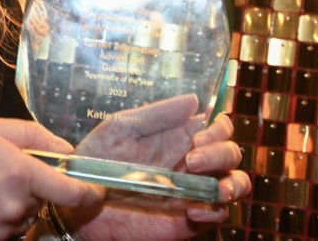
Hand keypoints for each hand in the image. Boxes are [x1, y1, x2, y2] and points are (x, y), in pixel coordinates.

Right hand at [0, 117, 103, 240]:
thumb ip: (33, 136)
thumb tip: (65, 148)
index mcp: (18, 173)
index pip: (74, 192)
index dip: (90, 192)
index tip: (96, 190)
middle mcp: (13, 207)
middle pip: (45, 201)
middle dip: (34, 187)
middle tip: (0, 168)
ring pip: (24, 217)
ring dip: (15, 203)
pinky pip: (5, 231)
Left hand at [63, 95, 250, 240]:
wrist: (81, 203)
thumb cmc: (97, 161)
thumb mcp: (122, 128)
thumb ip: (157, 115)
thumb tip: (195, 100)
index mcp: (179, 137)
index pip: (219, 127)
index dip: (219, 128)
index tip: (198, 135)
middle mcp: (192, 163)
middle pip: (231, 153)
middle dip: (220, 154)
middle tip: (191, 160)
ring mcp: (193, 191)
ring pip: (236, 183)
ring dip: (232, 183)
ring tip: (214, 189)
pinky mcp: (189, 219)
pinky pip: (219, 215)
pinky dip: (214, 212)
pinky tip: (192, 210)